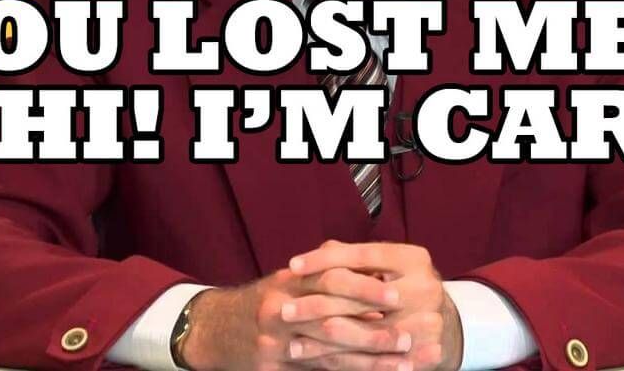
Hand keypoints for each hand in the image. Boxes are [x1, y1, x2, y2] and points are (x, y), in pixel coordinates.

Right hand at [179, 265, 412, 370]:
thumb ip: (324, 269)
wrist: (214, 329)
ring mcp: (274, 343)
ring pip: (330, 354)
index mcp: (289, 282)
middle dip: (374, 328)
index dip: (366, 286)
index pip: (332, 279)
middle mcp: (279, 310)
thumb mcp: (289, 278)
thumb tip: (374, 263)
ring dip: (370, 359)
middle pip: (333, 318)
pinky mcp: (272, 369)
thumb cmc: (262, 301)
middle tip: (409, 332)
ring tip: (404, 361)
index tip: (398, 291)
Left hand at [286, 241, 463, 370]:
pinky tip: (317, 362)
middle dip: (318, 305)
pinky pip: (375, 363)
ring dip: (325, 342)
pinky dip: (343, 362)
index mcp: (414, 258)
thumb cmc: (401, 285)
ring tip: (291, 342)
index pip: (364, 254)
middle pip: (361, 298)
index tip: (293, 265)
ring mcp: (429, 323)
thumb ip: (353, 257)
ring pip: (365, 335)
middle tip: (284, 310)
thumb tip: (319, 252)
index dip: (326, 259)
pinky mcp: (425, 354)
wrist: (442, 323)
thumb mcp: (384, 265)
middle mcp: (425, 287)